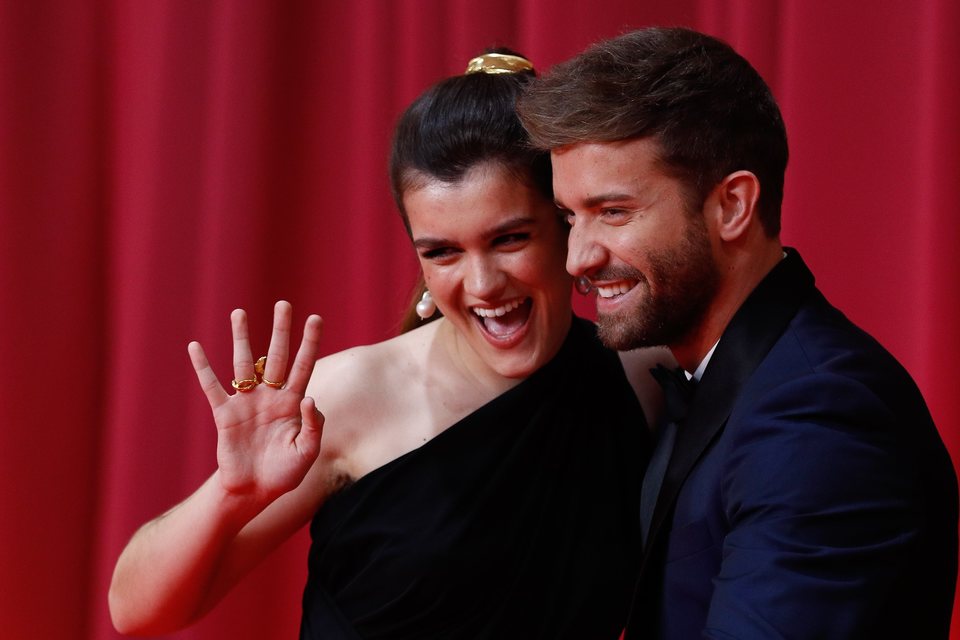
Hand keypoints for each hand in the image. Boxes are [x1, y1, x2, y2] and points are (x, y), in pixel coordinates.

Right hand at [188, 301, 323, 504]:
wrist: (253, 492)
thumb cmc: (284, 473)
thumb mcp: (307, 453)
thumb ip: (313, 426)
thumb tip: (308, 398)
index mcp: (292, 403)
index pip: (304, 365)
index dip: (310, 342)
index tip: (316, 318)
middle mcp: (270, 396)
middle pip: (277, 355)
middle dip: (280, 329)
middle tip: (283, 303)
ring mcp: (246, 402)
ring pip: (244, 363)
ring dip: (242, 338)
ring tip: (239, 312)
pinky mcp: (225, 414)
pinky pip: (212, 387)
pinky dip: (203, 367)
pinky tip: (195, 346)